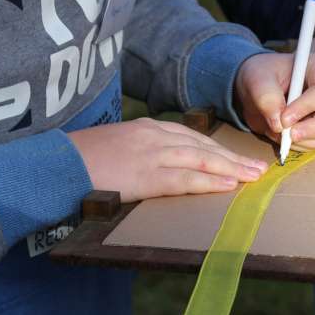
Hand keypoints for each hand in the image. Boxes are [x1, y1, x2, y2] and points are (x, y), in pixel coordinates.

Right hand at [68, 118, 267, 201]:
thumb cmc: (79, 161)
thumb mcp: (115, 149)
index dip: (218, 148)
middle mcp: (152, 136)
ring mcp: (149, 154)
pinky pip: (183, 179)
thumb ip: (139, 154)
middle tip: (259, 167)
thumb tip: (158, 170)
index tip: (238, 156)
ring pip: (200, 160)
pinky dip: (208, 182)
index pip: (191, 136)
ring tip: (252, 177)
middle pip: (202, 146)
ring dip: (230, 168)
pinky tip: (228, 186)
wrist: (55, 164)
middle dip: (233, 157)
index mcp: (145, 128)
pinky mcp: (144, 176)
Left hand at [234, 52, 314, 149]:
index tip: (284, 118)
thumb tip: (279, 123)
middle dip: (314, 128)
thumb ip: (265, 96)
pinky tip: (288, 137)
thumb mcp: (256, 79)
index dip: (307, 107)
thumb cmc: (262, 77)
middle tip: (289, 135)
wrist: (259, 91)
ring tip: (282, 133)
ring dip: (307, 139)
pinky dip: (306, 145)